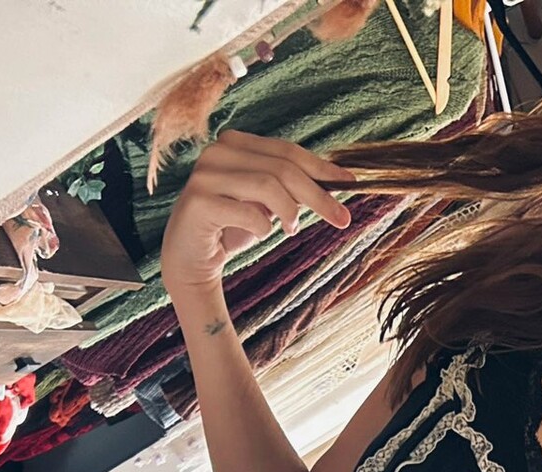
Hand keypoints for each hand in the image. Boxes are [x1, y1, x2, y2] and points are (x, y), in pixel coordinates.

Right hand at [159, 131, 356, 293]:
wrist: (190, 259)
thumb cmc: (231, 226)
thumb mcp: (267, 201)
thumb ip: (291, 186)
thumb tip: (337, 179)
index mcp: (234, 143)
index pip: (287, 151)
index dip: (321, 168)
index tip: (351, 184)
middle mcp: (216, 152)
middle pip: (282, 168)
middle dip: (318, 195)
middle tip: (342, 219)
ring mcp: (204, 175)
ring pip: (268, 186)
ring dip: (289, 213)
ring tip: (291, 230)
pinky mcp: (198, 202)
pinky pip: (249, 213)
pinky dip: (263, 228)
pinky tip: (260, 234)